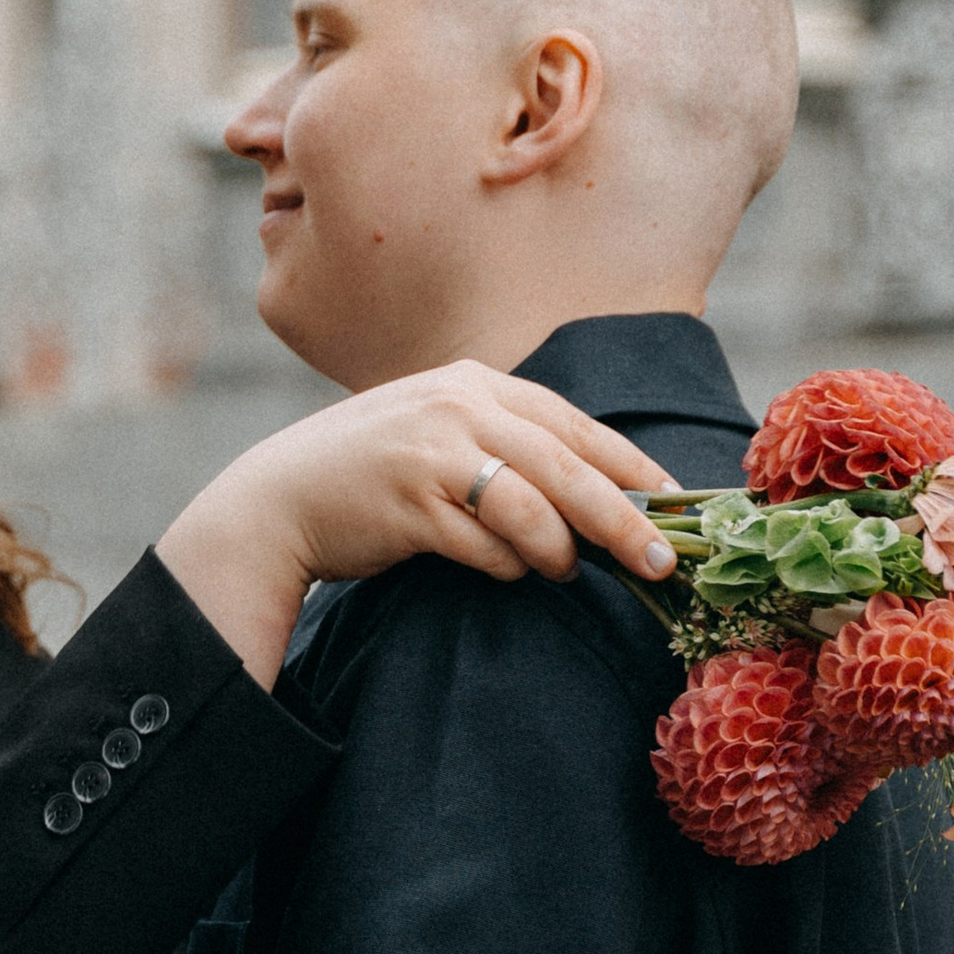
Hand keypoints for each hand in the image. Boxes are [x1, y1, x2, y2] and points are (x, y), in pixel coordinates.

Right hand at [156, 365, 678, 687]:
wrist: (279, 500)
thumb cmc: (371, 475)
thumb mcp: (439, 431)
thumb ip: (504, 442)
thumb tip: (598, 492)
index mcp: (471, 383)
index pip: (572, 423)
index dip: (629, 466)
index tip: (674, 504)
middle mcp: (456, 407)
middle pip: (568, 466)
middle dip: (624, 518)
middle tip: (662, 560)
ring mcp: (432, 454)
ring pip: (534, 509)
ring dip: (561, 551)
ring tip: (565, 570)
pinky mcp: (410, 505)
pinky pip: (488, 547)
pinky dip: (508, 566)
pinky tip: (505, 571)